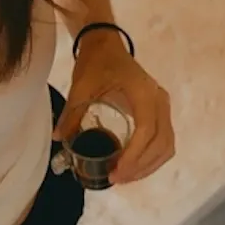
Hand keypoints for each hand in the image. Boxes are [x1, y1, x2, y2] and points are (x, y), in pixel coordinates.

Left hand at [55, 34, 174, 184]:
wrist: (107, 45)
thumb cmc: (97, 62)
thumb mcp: (81, 86)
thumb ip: (71, 113)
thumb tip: (59, 139)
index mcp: (144, 93)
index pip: (146, 131)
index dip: (134, 156)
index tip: (116, 172)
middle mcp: (159, 101)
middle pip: (161, 143)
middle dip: (140, 166)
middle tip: (116, 179)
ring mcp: (162, 106)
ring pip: (166, 145)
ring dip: (148, 166)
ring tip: (124, 177)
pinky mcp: (159, 112)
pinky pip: (163, 141)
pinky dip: (151, 158)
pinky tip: (132, 167)